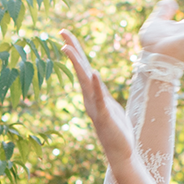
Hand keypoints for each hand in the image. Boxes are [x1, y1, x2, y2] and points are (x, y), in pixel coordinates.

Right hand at [59, 29, 141, 179]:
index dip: (75, 50)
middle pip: (80, 68)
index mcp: (92, 93)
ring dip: (77, 65)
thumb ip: (100, 91)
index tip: (65, 34)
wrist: (121, 152)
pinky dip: (96, 86)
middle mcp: (90, 97)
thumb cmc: (116, 129)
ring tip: (68, 49)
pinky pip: (100, 99)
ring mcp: (96, 106)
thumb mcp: (108, 104)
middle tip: (61, 31)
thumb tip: (94, 79)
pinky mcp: (105, 116)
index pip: (83, 67)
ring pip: (85, 81)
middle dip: (72, 49)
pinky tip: (94, 73)